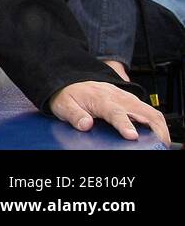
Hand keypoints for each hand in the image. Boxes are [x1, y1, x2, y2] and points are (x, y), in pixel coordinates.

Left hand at [48, 81, 168, 143]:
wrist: (72, 81)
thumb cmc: (69, 94)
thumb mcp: (64, 104)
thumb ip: (74, 115)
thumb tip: (85, 125)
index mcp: (101, 99)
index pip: (116, 112)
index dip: (125, 124)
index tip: (131, 136)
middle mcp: (118, 98)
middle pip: (143, 111)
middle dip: (154, 128)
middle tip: (158, 144)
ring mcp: (127, 99)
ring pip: (151, 111)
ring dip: (159, 126)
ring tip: (161, 142)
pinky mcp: (132, 102)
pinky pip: (149, 111)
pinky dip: (157, 123)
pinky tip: (158, 134)